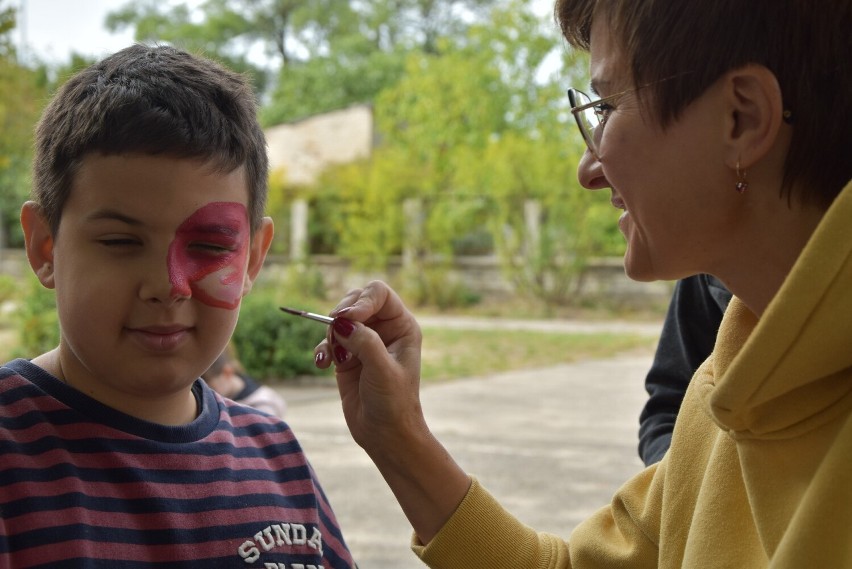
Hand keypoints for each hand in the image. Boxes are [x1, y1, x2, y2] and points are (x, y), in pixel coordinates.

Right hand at [313, 280, 470, 542]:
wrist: (384, 434)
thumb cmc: (393, 403)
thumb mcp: (382, 370)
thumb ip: (364, 342)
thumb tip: (340, 322)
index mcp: (401, 325)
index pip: (378, 293)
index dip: (361, 300)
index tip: (348, 318)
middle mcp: (383, 329)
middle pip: (355, 300)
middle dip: (341, 314)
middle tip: (335, 333)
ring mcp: (363, 341)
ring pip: (337, 320)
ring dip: (330, 335)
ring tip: (334, 359)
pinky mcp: (346, 357)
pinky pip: (328, 340)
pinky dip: (322, 349)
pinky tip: (322, 365)